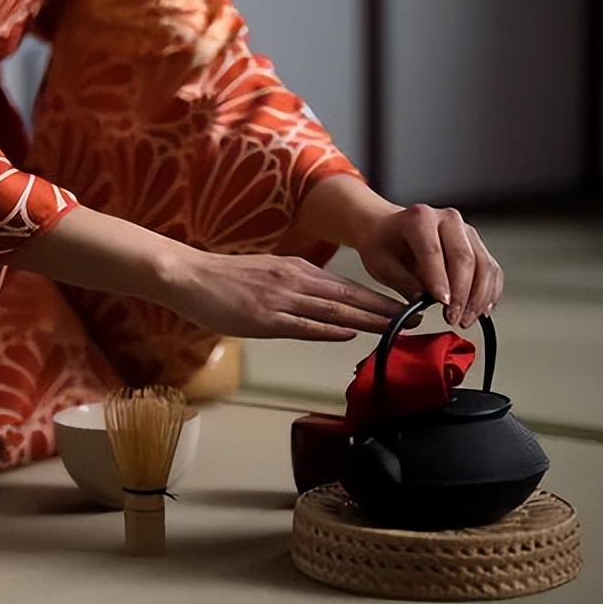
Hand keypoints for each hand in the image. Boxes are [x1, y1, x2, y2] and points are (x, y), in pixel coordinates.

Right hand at [159, 249, 408, 340]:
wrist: (187, 275)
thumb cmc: (221, 278)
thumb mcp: (266, 272)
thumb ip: (294, 286)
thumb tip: (321, 305)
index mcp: (295, 269)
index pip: (346, 287)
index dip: (377, 299)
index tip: (403, 309)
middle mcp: (292, 280)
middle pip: (348, 297)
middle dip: (384, 309)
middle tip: (415, 318)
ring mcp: (279, 299)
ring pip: (333, 310)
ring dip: (368, 320)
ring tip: (396, 328)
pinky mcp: (263, 318)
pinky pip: (304, 325)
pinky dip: (330, 330)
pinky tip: (350, 334)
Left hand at [352, 204, 503, 328]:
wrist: (387, 230)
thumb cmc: (382, 244)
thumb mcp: (381, 264)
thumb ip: (404, 282)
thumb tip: (425, 301)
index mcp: (420, 218)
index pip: (434, 251)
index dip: (440, 280)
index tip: (442, 303)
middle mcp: (448, 219)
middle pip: (464, 258)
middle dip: (461, 293)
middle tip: (453, 317)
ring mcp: (466, 232)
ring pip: (483, 265)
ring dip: (478, 297)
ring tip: (465, 319)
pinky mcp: (477, 246)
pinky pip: (491, 270)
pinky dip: (489, 292)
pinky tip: (480, 310)